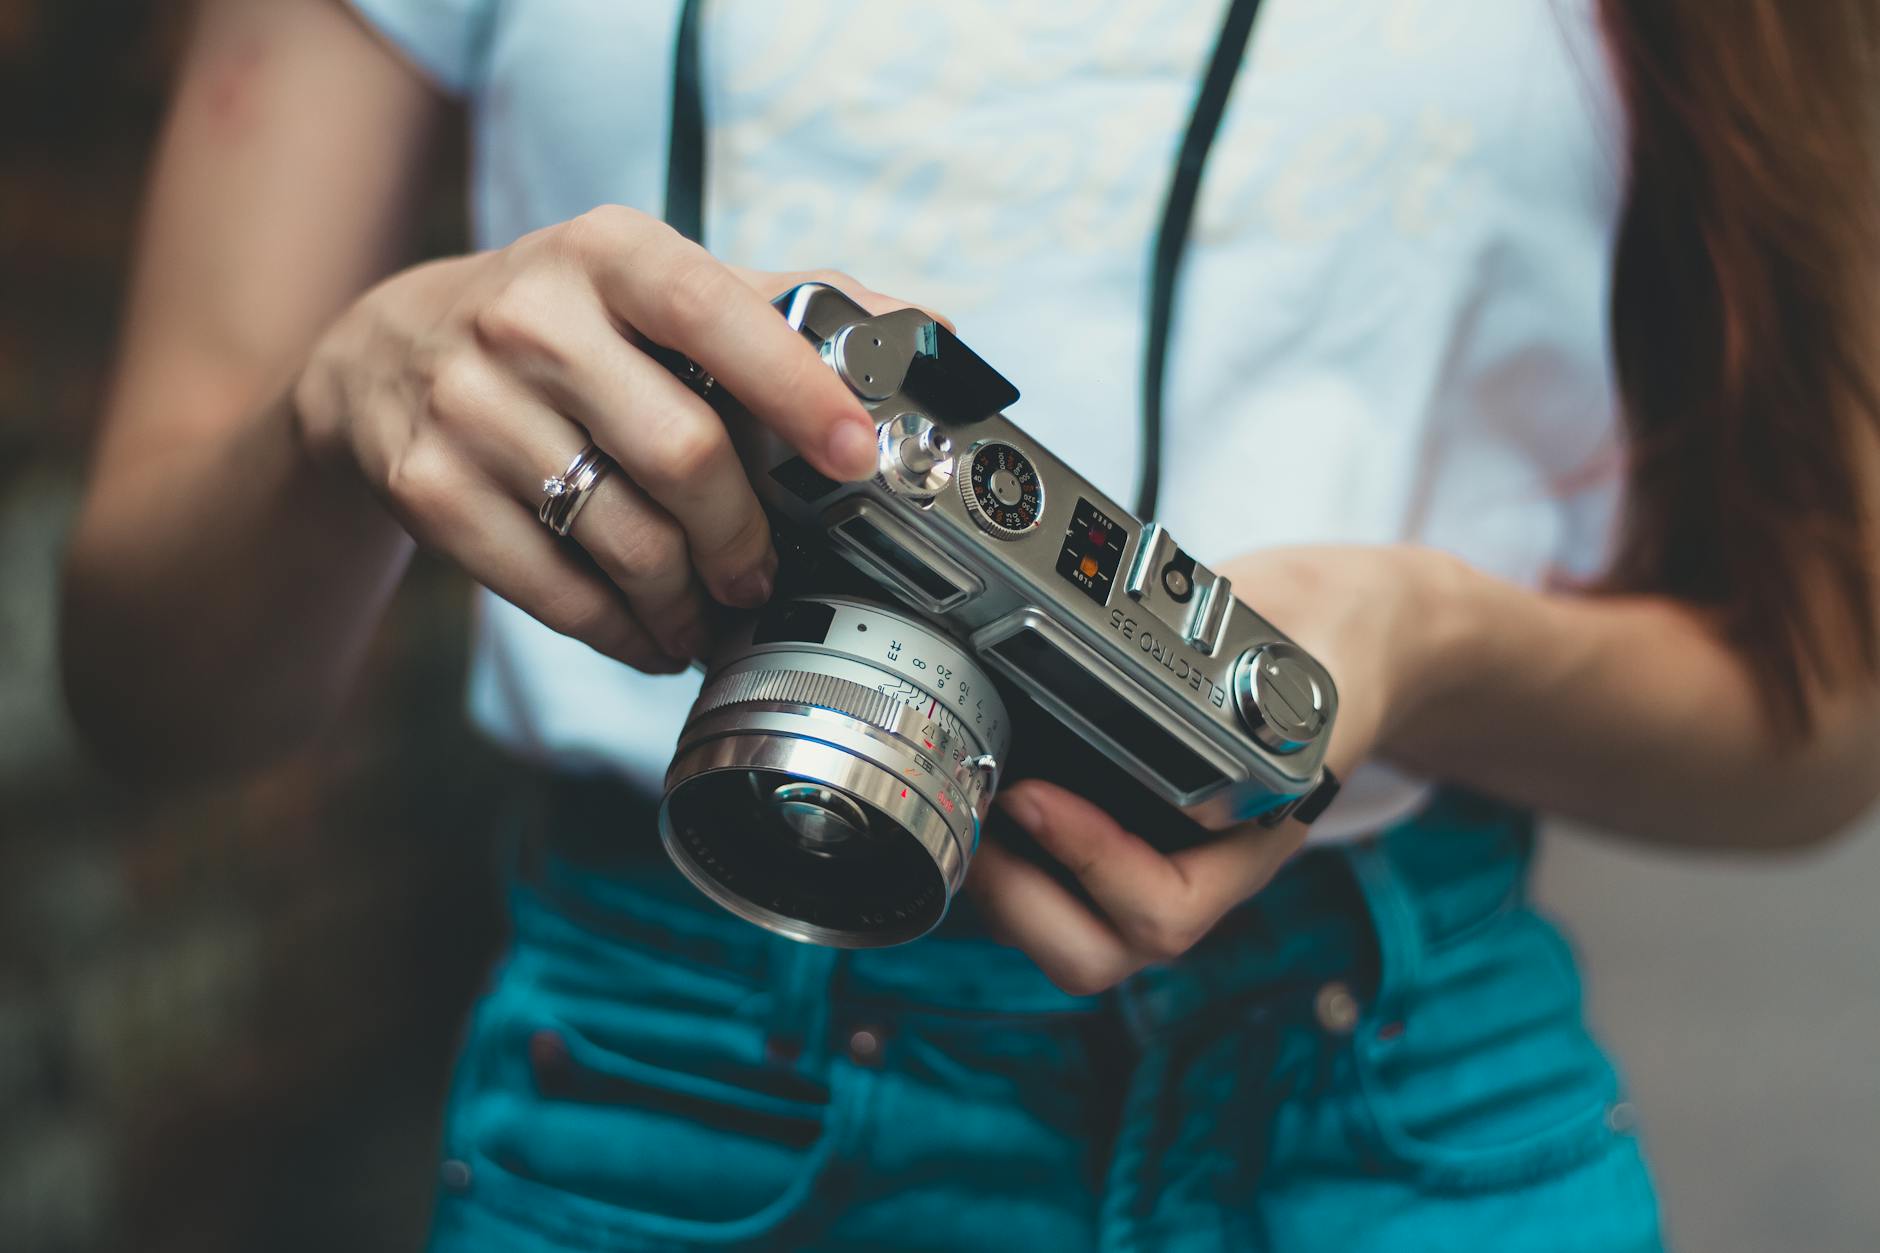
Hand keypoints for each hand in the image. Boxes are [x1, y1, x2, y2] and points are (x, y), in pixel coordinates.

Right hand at [292, 204, 932, 671]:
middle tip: (763, 574)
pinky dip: (623, 631)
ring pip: (624, 539)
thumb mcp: (652, 285)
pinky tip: (648, 631)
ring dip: (688, 602)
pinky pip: (556, 592)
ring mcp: (468, 404)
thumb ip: (781, 306)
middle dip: (744, 538)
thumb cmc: (562, 325)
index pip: (720, 313)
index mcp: (610, 253)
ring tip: (708, 612)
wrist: (384, 355)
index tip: (857, 454)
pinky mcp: (426, 486)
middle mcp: (531, 318)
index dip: (799, 390)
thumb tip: (927, 331)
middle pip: (682, 454)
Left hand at [964, 544, 1464, 994]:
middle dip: (1019, 904)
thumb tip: (1192, 651)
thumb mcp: (1305, 645)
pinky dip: (1005, 861)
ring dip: (1002, 892)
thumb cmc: (1325, 647)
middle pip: (1096, 952)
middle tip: (971, 823)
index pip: (1161, 909)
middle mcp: (1198, 873)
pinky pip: (1049, 891)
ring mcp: (1152, 867)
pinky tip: (979, 795)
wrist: (1337, 644)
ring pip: (1064, 935)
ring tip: (964, 810)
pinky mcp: (1113, 843)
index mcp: (1252, 843)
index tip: (1031, 793)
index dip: (1088, 865)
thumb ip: (1257, 661)